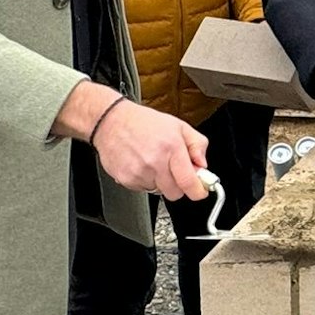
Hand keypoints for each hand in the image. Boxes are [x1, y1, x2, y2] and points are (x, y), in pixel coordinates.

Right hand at [89, 96, 209, 200]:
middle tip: (174, 171)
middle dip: (178, 185)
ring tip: (153, 162)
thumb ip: (197, 145)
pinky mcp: (125, 179)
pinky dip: (145, 180)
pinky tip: (140, 164)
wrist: (111, 121)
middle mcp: (155, 162)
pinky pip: (142, 189)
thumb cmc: (144, 122)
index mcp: (171, 147)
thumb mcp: (179, 125)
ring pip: (158, 191)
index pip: (189, 182)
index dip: (198, 191)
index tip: (200, 191)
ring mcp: (139, 172)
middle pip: (175, 193)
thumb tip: (203, 165)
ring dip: (159, 182)